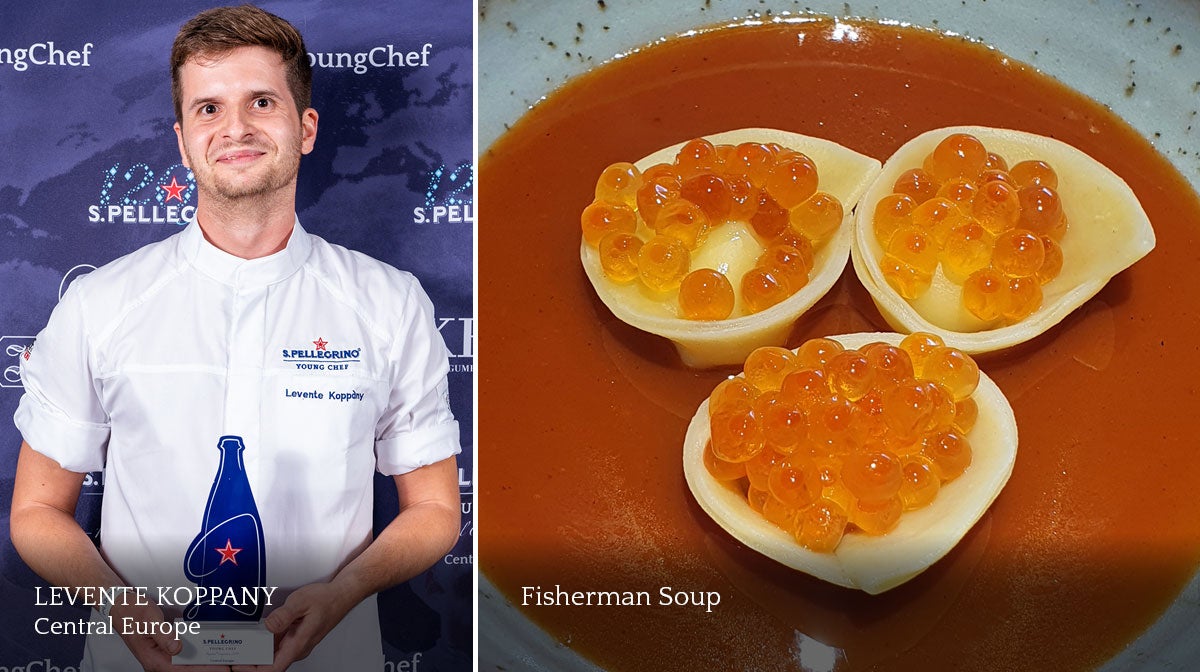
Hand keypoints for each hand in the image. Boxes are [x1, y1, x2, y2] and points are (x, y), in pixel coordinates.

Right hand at [111, 602, 230, 671]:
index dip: (203, 670)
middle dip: (208, 666)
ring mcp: (163, 655)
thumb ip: (163, 634)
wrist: (120, 604)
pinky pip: (185, 654)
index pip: (182, 671)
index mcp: (153, 659)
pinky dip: (198, 651)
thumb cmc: (131, 612)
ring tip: (225, 657)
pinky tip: (211, 648)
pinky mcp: (166, 648)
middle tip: (229, 663)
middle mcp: (158, 661)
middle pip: (187, 669)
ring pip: (187, 663)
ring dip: (204, 660)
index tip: (221, 668)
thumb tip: (176, 648)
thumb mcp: (149, 620)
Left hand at [230, 582, 353, 671]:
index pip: (273, 668)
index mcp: (298, 644)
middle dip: (248, 662)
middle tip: (229, 656)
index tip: (238, 665)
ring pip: (271, 655)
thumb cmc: (326, 600)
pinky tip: (252, 636)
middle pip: (268, 664)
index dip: (253, 670)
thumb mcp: (302, 602)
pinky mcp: (294, 637)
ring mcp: (295, 643)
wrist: (341, 595)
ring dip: (254, 653)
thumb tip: (268, 625)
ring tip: (237, 647)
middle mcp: (296, 648)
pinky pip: (275, 645)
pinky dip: (261, 643)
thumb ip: (284, 615)